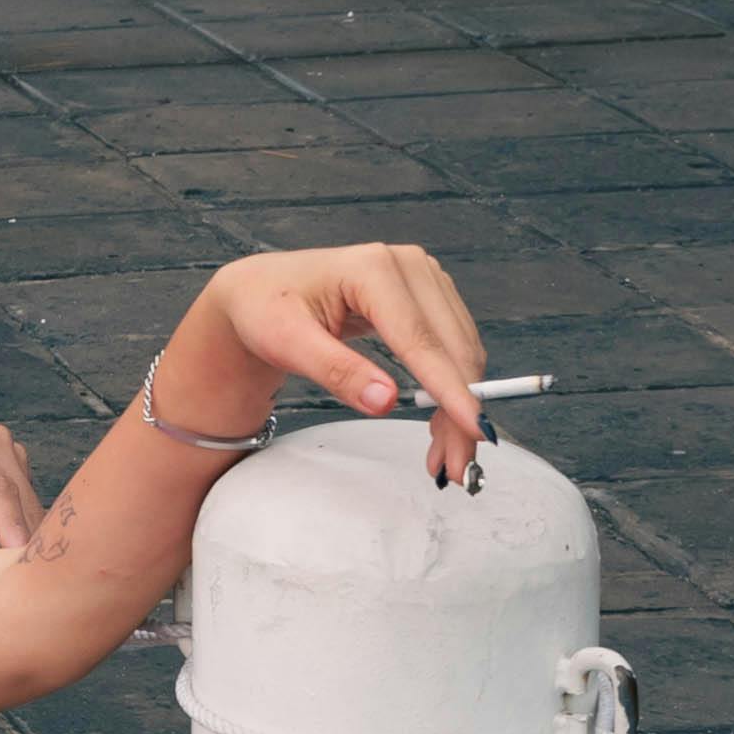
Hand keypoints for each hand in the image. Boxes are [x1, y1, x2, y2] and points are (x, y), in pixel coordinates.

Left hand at [0, 410, 42, 582]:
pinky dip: (24, 539)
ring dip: (31, 543)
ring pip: (30, 506)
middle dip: (29, 542)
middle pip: (20, 498)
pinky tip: (16, 571)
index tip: (21, 564)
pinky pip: (25, 511)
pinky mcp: (3, 475)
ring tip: (27, 590)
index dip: (11, 527)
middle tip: (32, 595)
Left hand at [181, 243, 490, 484]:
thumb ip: (337, 371)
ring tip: (444, 456)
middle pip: (452, 350)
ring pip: (461, 354)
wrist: (259, 292)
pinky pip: (452, 349)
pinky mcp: (428, 296)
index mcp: (372, 269)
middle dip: (459, 413)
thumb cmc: (265, 310)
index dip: (450, 389)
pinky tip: (440, 425)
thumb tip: (385, 401)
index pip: (421, 340)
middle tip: (455, 468)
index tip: (474, 429)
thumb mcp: (287, 343)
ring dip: (459, 407)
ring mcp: (423, 279)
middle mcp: (407, 266)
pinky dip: (451, 390)